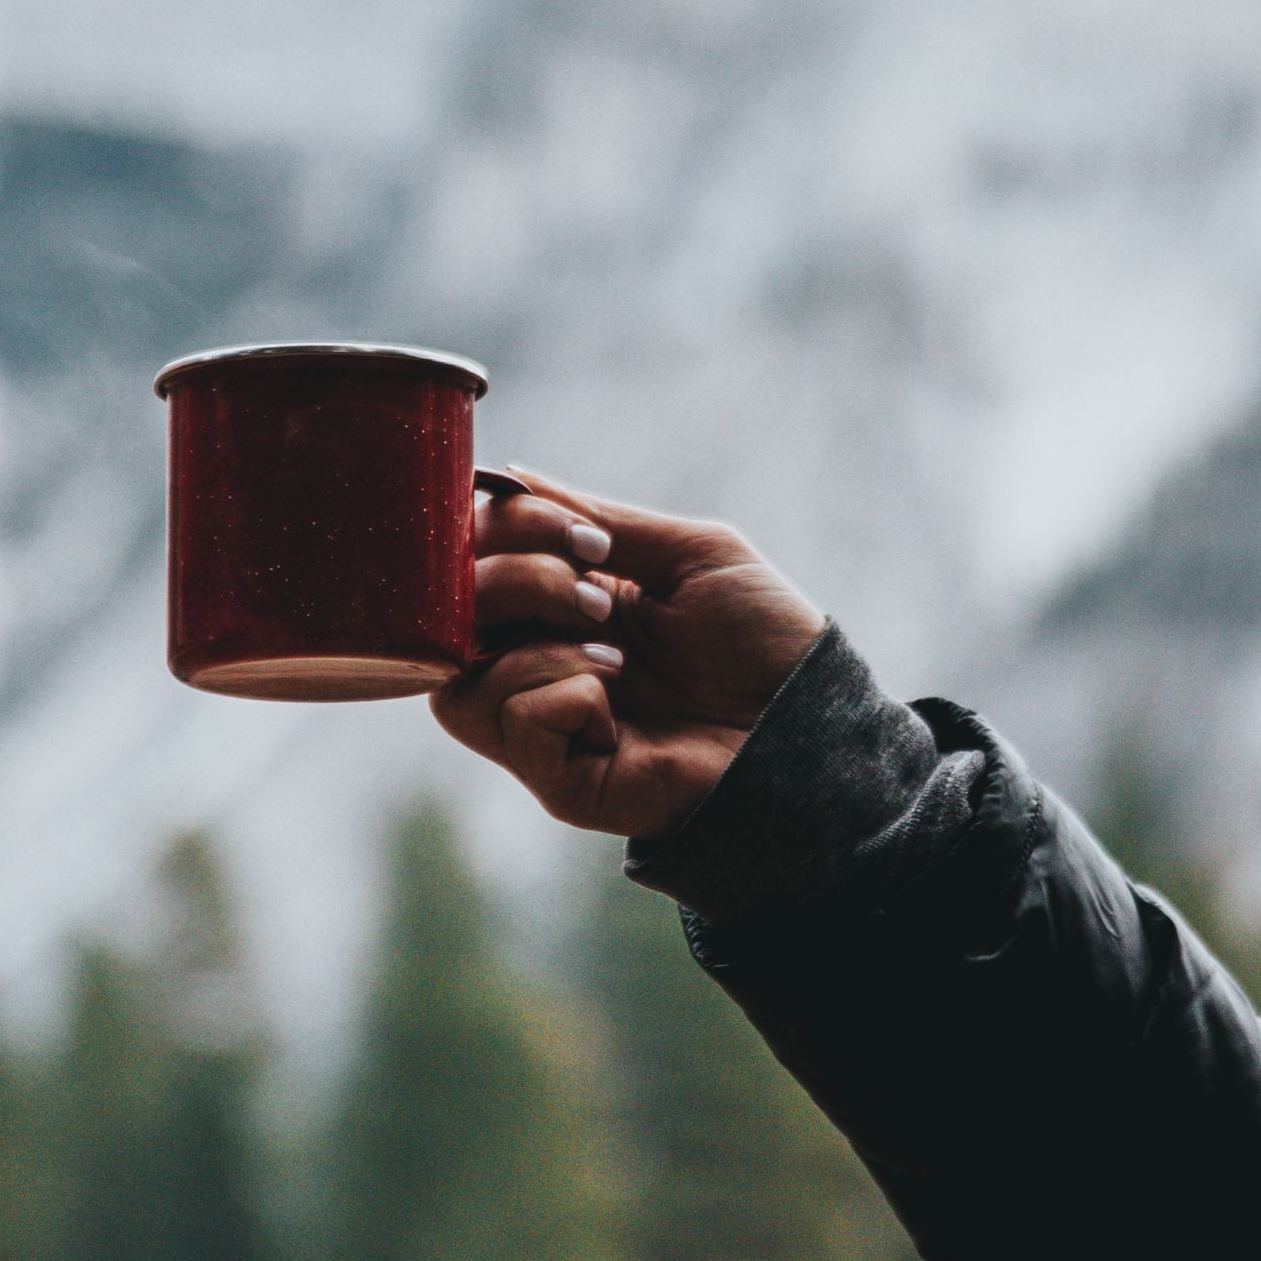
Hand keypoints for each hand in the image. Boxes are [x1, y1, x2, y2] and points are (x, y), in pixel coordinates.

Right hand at [430, 470, 824, 849]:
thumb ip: (598, 519)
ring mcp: (543, 730)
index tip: (581, 535)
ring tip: (611, 651)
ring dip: (533, 644)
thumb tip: (507, 479)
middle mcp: (537, 669)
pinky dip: (558, 693)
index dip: (500, 532)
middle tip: (598, 593)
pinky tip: (613, 699)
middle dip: (518, 581)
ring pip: (458, 683)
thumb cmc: (764, 641)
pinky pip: (511, 723)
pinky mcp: (560, 781)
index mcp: (560, 609)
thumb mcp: (688, 553)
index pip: (471, 564)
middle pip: (449, 620)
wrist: (812, 727)